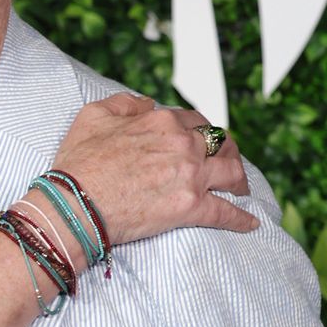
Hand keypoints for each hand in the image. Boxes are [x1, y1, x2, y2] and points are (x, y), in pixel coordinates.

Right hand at [47, 93, 258, 245]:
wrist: (76, 203)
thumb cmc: (79, 162)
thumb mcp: (92, 116)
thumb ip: (123, 103)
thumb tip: (147, 104)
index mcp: (162, 122)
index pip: (193, 120)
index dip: (197, 129)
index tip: (196, 139)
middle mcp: (182, 145)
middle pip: (220, 143)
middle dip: (227, 150)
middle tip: (226, 159)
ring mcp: (191, 177)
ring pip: (232, 172)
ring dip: (239, 179)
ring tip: (240, 187)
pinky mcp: (191, 208)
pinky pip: (226, 213)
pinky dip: (241, 219)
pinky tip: (250, 223)